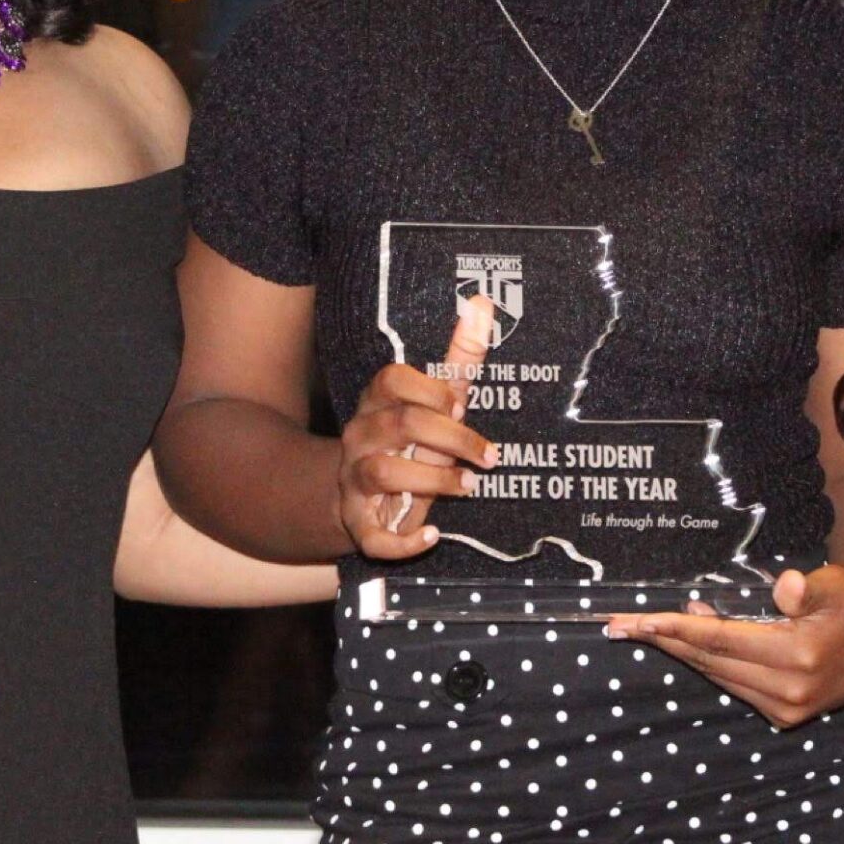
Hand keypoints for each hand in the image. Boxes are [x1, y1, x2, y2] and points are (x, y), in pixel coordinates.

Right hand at [336, 296, 496, 559]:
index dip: (431, 390)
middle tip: (489, 456)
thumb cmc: (411, 442)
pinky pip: (372, 536)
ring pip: (383, 472)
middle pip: (401, 424)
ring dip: (434, 480)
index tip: (463, 404)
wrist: (360, 496)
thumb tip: (482, 303)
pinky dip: (403, 540)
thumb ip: (458, 358)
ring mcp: (354, 479)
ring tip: (470, 486)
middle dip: (453, 437)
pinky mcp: (357, 522)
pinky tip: (432, 534)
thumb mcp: (434, 402)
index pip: (392, 380)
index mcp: (378, 402)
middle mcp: (361, 435)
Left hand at [601, 564, 843, 727]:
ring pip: (717, 675)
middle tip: (618, 625)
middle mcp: (788, 691)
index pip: (722, 640)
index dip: (677, 629)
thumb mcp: (838, 584)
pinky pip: (732, 684)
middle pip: (710, 661)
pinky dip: (707, 662)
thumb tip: (781, 588)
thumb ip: (806, 587)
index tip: (638, 620)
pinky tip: (686, 640)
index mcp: (800, 657)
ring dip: (680, 652)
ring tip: (644, 629)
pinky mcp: (783, 714)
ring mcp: (785, 708)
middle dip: (663, 642)